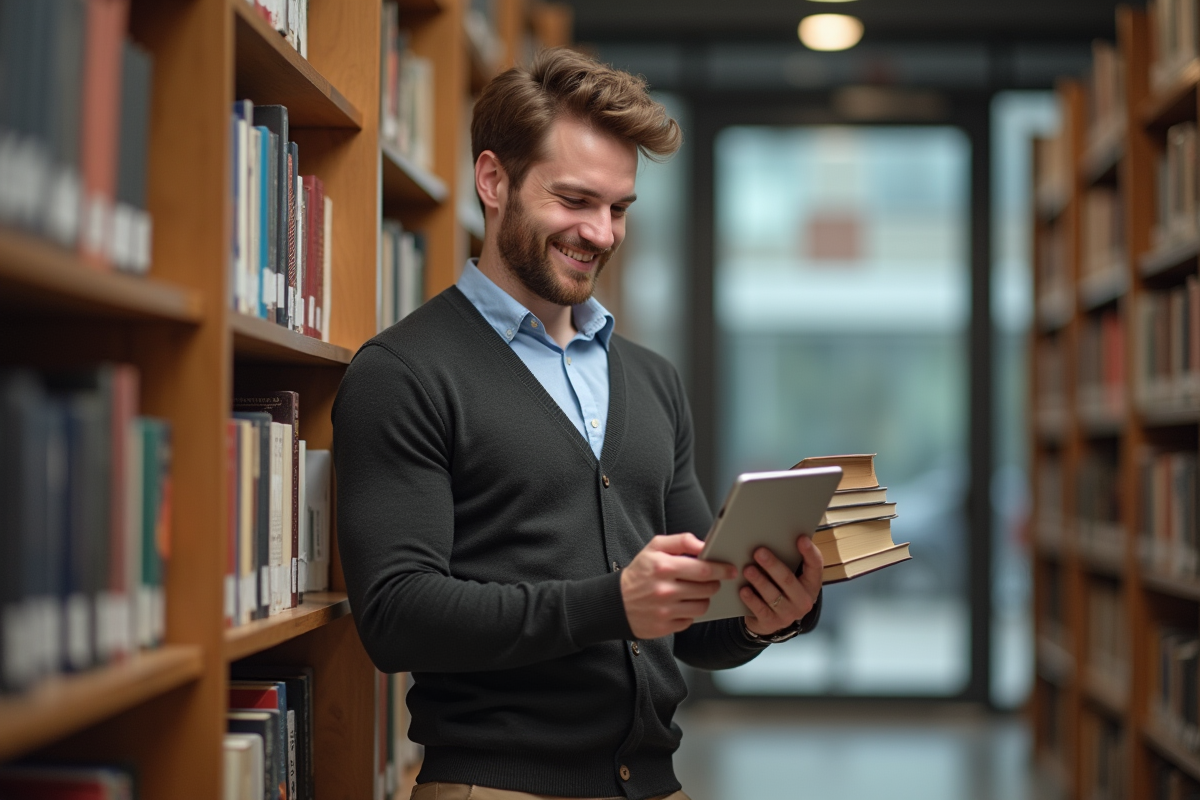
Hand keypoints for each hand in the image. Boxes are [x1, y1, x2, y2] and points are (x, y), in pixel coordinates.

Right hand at [621, 533, 737, 638]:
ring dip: (704, 599)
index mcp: (663, 567)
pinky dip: (690, 613)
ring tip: (697, 592)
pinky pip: (690, 621)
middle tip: (712, 580)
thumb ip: (681, 541)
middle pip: (706, 589)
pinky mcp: (663, 627)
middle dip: (714, 583)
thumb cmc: (639, 572)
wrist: (615, 602)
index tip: (730, 569)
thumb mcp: (654, 547)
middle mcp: (664, 590)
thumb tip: (704, 544)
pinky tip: (681, 605)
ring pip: (702, 606)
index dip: (721, 569)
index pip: (703, 569)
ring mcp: (664, 611)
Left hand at [741, 535, 822, 636]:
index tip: (801, 538)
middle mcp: (803, 601)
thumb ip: (790, 559)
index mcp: (811, 584)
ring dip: (759, 581)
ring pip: (773, 595)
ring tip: (747, 569)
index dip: (809, 552)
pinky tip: (743, 589)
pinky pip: (760, 610)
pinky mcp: (771, 623)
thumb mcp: (792, 577)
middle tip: (759, 552)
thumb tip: (777, 534)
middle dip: (773, 565)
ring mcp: (788, 614)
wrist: (773, 619)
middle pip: (788, 580)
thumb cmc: (782, 589)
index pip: (815, 566)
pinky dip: (751, 599)